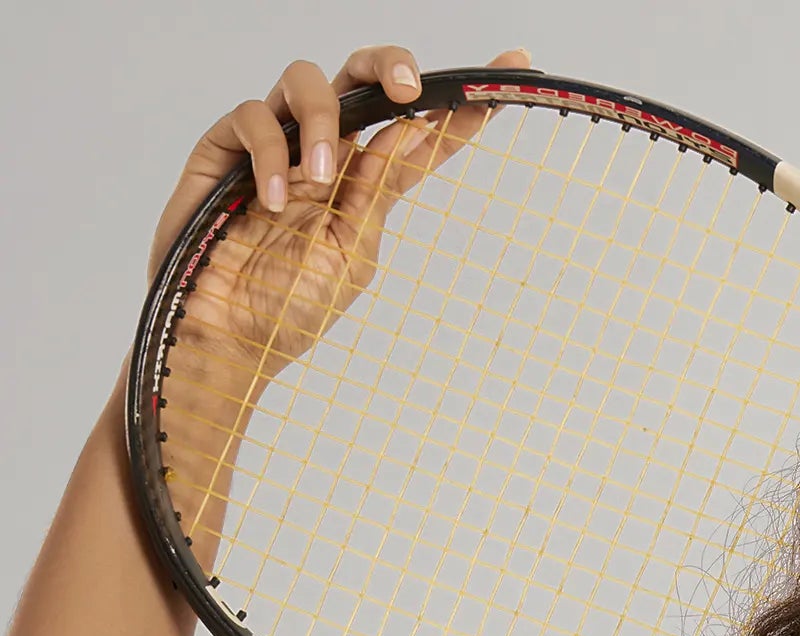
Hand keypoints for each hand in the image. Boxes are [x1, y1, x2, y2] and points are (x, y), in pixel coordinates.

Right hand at [144, 43, 532, 369]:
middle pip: (359, 77)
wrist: (228, 338)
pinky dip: (269, 151)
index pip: (412, 132)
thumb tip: (413, 134)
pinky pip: (253, 116)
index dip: (455, 106)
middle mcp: (320, 151)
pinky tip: (272, 199)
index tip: (507, 69)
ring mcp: (274, 144)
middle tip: (407, 89)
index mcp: (360, 181)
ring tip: (320, 176)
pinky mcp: (224, 147)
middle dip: (386, 66)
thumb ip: (377, 193)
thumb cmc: (288, 308)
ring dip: (322, 119)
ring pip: (306, 78)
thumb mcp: (351, 253)